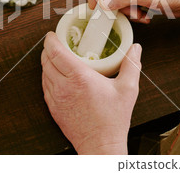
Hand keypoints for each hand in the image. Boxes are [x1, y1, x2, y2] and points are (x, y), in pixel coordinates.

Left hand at [41, 32, 141, 153]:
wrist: (101, 145)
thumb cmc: (113, 119)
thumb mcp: (128, 89)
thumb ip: (132, 65)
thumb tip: (135, 48)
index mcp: (79, 77)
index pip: (56, 52)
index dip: (51, 40)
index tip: (53, 34)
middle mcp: (64, 86)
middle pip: (46, 60)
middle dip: (48, 49)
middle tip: (55, 43)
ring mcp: (56, 98)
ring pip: (43, 73)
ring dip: (46, 62)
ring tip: (55, 57)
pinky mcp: (53, 108)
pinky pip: (45, 87)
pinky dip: (47, 77)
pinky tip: (56, 75)